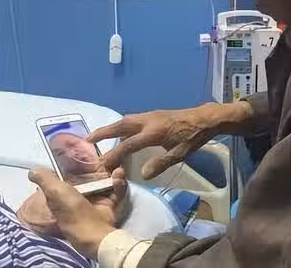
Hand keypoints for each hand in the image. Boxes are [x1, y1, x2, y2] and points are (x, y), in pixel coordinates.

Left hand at [27, 167, 127, 258]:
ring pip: (105, 182)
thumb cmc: (71, 210)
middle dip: (99, 167)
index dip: (76, 164)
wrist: (93, 229)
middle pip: (89, 177)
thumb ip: (45, 179)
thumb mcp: (54, 191)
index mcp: (64, 194)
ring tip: (117, 170)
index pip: (69, 176)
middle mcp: (79, 196)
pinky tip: (119, 177)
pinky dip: (119, 184)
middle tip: (107, 158)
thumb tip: (31, 170)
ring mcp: (95, 200)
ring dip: (112, 175)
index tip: (83, 152)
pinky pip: (116, 190)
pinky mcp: (109, 204)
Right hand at [88, 101, 253, 178]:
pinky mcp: (152, 115)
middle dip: (102, 133)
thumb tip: (142, 175)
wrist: (204, 118)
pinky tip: (118, 135)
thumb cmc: (193, 137)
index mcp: (154, 132)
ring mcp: (149, 116)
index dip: (114, 154)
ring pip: (124, 121)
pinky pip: (131, 120)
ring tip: (96, 137)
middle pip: (120, 126)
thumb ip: (161, 164)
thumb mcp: (180, 154)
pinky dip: (120, 127)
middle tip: (85, 140)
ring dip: (109, 128)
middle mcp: (147, 121)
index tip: (100, 164)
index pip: (128, 144)